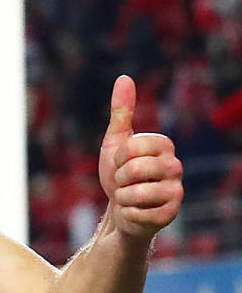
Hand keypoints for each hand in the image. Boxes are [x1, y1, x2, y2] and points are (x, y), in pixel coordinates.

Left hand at [98, 75, 183, 239]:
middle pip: (135, 169)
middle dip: (119, 178)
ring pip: (137, 193)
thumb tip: (124, 77)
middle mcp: (176, 166)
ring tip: (128, 196)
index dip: (118, 157)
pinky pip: (138, 212)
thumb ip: (121, 111)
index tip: (121, 161)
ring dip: (122, 197)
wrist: (120, 207)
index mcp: (163, 145)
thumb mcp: (115, 140)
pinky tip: (134, 211)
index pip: (132, 146)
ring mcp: (176, 191)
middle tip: (124, 181)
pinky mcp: (171, 214)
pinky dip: (127, 212)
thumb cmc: (119, 172)